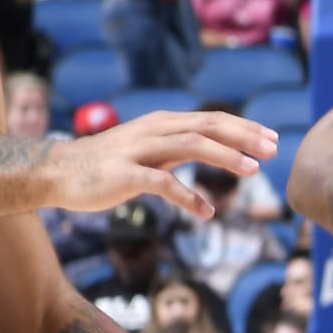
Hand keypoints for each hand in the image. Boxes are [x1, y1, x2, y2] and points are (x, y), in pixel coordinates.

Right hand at [51, 110, 278, 220]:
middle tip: (274, 149)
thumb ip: (178, 146)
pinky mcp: (124, 175)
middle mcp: (154, 131)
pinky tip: (207, 212)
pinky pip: (162, 184)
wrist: (58, 172)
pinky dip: (188, 198)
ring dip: (225, 157)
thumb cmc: (107, 164)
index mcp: (163, 124)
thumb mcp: (148, 148)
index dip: (244, 128)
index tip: (272, 138)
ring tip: (253, 170)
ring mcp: (139, 151)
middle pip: (207, 127)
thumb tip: (213, 149)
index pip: (211, 120)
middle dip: (244, 137)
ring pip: (190, 146)